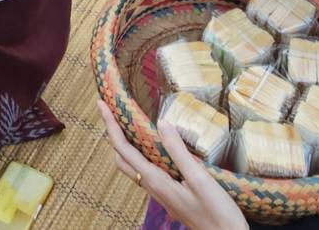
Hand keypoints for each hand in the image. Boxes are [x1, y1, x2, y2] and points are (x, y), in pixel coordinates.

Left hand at [97, 101, 246, 229]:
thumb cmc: (217, 213)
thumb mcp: (200, 179)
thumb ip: (178, 151)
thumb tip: (161, 123)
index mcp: (155, 181)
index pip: (123, 148)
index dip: (110, 125)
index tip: (101, 104)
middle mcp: (152, 187)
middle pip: (122, 158)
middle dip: (113, 134)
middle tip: (113, 113)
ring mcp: (160, 193)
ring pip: (133, 166)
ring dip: (126, 146)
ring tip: (129, 126)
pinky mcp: (170, 196)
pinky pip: (148, 172)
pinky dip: (142, 156)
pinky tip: (155, 150)